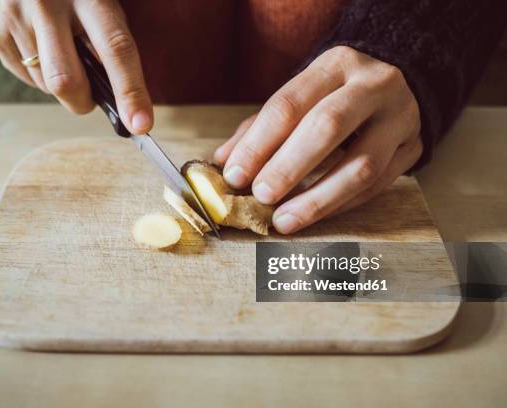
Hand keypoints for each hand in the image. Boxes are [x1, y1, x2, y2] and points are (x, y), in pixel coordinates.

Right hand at [0, 0, 152, 133]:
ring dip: (61, 87)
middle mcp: (48, 2)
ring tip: (61, 54)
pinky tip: (40, 48)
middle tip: (90, 98)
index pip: (115, 49)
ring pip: (46, 85)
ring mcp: (15, 14)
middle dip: (83, 102)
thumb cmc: (78, 0)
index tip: (140, 125)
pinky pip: (25, 78)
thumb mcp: (102, 11)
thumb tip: (124, 109)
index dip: (130, 91)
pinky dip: (40, 76)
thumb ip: (112, 51)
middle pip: (66, 80)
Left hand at [214, 46, 422, 233]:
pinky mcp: (413, 148)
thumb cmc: (335, 93)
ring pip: (362, 164)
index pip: (289, 104)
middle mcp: (373, 85)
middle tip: (261, 195)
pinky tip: (314, 216)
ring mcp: (400, 117)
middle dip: (289, 166)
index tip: (235, 174)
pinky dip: (340, 205)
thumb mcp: (300, 95)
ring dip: (318, 199)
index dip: (258, 143)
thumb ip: (260, 127)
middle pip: (328, 126)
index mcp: (335, 64)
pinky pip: (378, 186)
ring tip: (284, 220)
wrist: (398, 83)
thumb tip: (224, 162)